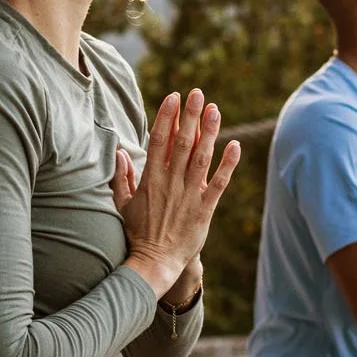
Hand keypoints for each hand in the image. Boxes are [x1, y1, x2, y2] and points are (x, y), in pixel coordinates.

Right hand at [116, 89, 241, 297]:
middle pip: (182, 143)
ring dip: (209, 132)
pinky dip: (227, 164)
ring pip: (201, 158)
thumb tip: (121, 152)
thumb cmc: (138, 233)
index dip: (167, 116)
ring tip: (215, 109)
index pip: (159, 140)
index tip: (174, 97)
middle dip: (190, 116)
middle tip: (198, 93)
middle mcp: (170, 183)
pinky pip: (218, 183)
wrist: (155, 263)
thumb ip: (122, 177)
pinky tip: (235, 145)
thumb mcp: (123, 204)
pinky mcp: (204, 210)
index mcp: (150, 179)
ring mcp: (189, 196)